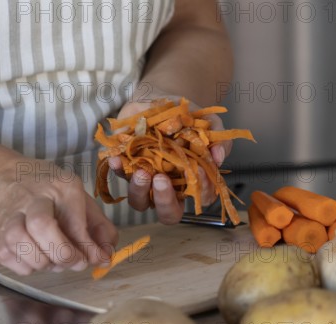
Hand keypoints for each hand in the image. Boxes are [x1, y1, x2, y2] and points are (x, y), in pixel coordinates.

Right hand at [0, 156, 117, 274]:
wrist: (7, 180)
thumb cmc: (52, 193)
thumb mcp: (82, 200)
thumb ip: (100, 228)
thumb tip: (105, 256)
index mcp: (61, 187)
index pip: (74, 219)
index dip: (87, 246)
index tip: (96, 258)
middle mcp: (33, 198)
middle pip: (41, 225)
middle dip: (61, 253)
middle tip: (73, 262)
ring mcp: (10, 215)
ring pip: (18, 241)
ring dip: (41, 261)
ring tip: (52, 260)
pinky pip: (8, 257)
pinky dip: (25, 266)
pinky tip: (36, 259)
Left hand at [108, 92, 232, 223]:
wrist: (167, 100)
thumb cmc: (192, 119)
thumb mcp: (211, 126)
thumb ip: (219, 140)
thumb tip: (217, 155)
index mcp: (191, 183)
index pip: (199, 198)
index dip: (200, 191)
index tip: (198, 171)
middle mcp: (168, 188)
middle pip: (166, 212)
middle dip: (164, 200)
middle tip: (161, 179)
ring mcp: (146, 180)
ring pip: (139, 200)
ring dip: (139, 189)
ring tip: (141, 172)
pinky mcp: (126, 166)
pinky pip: (118, 173)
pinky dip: (116, 168)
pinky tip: (116, 158)